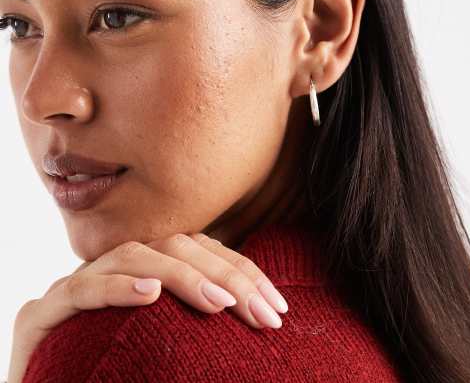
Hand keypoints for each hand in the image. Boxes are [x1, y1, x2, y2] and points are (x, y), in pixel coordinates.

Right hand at [7, 232, 287, 382]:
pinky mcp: (43, 313)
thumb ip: (198, 327)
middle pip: (176, 247)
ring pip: (134, 255)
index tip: (278, 308)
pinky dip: (117, 287)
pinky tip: (149, 294)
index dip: (242, 274)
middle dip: (226, 277)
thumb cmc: (109, 374)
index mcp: (146, 271)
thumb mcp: (166, 349)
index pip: (201, 253)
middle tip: (264, 314)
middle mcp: (115, 268)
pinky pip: (82, 289)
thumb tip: (262, 320)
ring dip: (180, 275)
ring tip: (219, 304)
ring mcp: (79, 285)